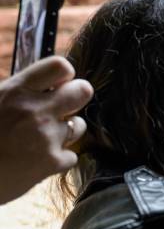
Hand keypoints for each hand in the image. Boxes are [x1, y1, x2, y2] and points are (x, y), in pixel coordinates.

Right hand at [0, 56, 92, 203]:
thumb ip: (17, 92)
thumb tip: (45, 85)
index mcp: (15, 91)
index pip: (59, 66)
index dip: (64, 75)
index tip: (58, 84)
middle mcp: (34, 110)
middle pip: (83, 91)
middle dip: (77, 96)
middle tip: (65, 106)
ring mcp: (46, 137)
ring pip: (79, 125)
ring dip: (65, 131)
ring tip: (41, 138)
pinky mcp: (53, 162)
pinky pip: (71, 155)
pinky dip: (57, 159)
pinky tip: (36, 161)